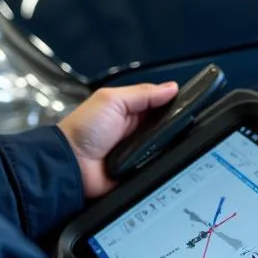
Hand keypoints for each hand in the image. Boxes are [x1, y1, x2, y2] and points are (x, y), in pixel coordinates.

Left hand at [58, 83, 177, 198]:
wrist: (71, 163)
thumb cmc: (82, 129)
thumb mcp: (111, 101)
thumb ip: (141, 93)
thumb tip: (170, 88)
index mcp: (130, 108)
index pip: (160, 103)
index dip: (172, 102)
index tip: (186, 103)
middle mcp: (136, 129)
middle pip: (167, 126)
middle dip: (172, 127)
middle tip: (171, 127)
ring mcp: (138, 151)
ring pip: (165, 148)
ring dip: (165, 146)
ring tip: (160, 144)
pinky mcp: (139, 170)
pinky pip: (156, 167)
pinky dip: (158, 164)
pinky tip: (157, 160)